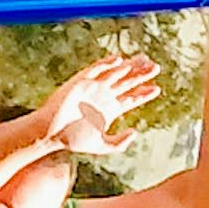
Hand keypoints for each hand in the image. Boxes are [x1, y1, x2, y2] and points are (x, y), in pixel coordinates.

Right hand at [39, 50, 168, 148]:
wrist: (51, 134)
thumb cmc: (73, 141)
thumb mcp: (102, 146)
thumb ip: (119, 142)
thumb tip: (135, 132)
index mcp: (110, 110)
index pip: (131, 98)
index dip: (144, 93)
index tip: (157, 89)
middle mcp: (103, 96)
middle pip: (126, 82)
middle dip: (141, 75)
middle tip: (155, 67)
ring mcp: (92, 87)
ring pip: (115, 73)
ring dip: (128, 67)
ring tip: (143, 61)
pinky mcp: (80, 82)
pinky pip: (95, 70)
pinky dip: (106, 64)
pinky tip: (119, 61)